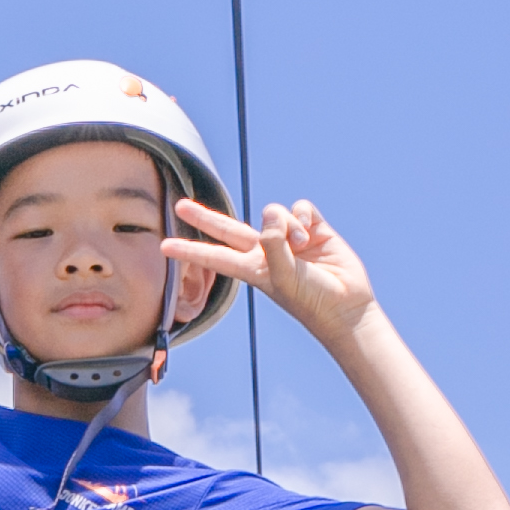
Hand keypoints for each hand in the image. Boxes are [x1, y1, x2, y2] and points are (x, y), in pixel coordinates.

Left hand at [166, 196, 378, 352]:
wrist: (346, 304)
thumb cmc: (311, 299)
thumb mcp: (283, 276)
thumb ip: (272, 245)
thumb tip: (270, 216)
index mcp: (253, 269)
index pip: (214, 256)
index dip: (190, 250)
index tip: (163, 246)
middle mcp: (266, 251)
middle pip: (228, 229)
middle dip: (204, 217)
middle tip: (180, 205)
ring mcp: (288, 239)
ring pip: (273, 212)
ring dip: (285, 223)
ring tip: (300, 245)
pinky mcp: (312, 228)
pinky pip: (300, 208)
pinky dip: (303, 216)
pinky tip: (311, 233)